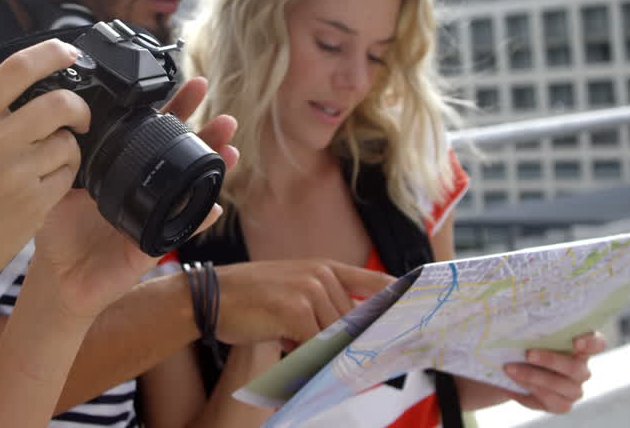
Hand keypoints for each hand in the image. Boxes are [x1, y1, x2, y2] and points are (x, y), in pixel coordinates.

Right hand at [0, 40, 90, 290]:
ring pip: (68, 142)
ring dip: (67, 149)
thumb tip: (35, 82)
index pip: (19, 68)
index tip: (70, 53)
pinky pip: (68, 175)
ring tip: (45, 163)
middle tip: (78, 117)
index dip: (52, 53)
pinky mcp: (34, 202)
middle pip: (60, 103)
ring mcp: (15, 172)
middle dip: (78, 108)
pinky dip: (63, 177)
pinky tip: (42, 186)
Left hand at [27, 76, 237, 321]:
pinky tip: (215, 206)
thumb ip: (65, 156)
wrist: (57, 277)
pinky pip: (182, 230)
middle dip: (207, 132)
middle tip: (224, 115)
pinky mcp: (154, 244)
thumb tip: (66, 120)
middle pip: (184, 153)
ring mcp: (155, 215)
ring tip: (230, 149)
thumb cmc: (60, 231)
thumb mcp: (59, 184)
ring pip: (192, 187)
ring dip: (214, 168)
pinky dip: (200, 219)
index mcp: (125, 168)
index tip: (194, 85)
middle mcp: (146, 188)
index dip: (176, 107)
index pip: (156, 130)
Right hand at [214, 259, 393, 346]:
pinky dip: (308, 360)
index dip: (401, 300)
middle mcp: (322, 274)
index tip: (420, 316)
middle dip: (345, 348)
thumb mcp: (291, 292)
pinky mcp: (296, 310)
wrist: (208, 296)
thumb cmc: (249, 301)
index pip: (377, 283)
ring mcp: (310, 290)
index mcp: (324, 268)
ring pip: (335, 338)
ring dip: (319, 355)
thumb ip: (322, 308)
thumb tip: (351, 341)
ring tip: (291, 348)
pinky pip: (316, 347)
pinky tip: (290, 356)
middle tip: (330, 359)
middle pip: (355, 324)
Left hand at [501, 332, 606, 413]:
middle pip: (574, 367)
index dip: (590, 343)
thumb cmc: (525, 344)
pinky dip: (529, 390)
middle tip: (528, 354)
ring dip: (533, 376)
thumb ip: (533, 325)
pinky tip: (513, 383)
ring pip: (560, 385)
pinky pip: (550, 400)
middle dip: (550, 360)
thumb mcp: (529, 333)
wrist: (513, 370)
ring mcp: (573, 389)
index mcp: (580, 347)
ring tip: (510, 368)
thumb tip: (516, 311)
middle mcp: (581, 369)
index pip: (597, 343)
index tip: (576, 341)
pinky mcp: (562, 405)